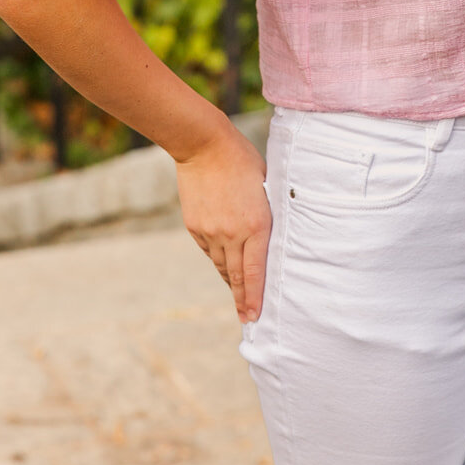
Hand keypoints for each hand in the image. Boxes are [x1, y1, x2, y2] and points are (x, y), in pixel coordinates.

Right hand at [176, 124, 270, 322]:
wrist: (203, 145)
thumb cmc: (242, 160)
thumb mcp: (266, 186)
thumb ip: (266, 213)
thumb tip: (270, 232)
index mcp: (256, 225)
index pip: (256, 272)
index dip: (256, 297)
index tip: (256, 316)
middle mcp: (231, 234)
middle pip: (236, 277)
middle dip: (243, 300)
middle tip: (247, 319)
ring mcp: (210, 231)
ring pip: (221, 266)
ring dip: (230, 281)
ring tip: (237, 296)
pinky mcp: (195, 226)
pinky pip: (208, 250)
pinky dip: (217, 259)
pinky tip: (223, 265)